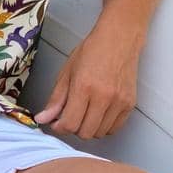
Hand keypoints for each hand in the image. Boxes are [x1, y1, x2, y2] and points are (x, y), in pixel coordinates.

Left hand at [33, 23, 142, 138]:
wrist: (119, 39)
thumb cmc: (92, 50)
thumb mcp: (67, 71)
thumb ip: (56, 99)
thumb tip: (43, 119)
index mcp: (83, 87)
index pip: (70, 123)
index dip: (60, 127)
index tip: (57, 123)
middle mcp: (103, 97)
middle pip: (85, 132)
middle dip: (73, 128)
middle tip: (71, 116)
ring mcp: (118, 102)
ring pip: (99, 133)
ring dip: (89, 128)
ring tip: (86, 112)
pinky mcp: (130, 104)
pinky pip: (114, 128)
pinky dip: (104, 126)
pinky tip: (99, 113)